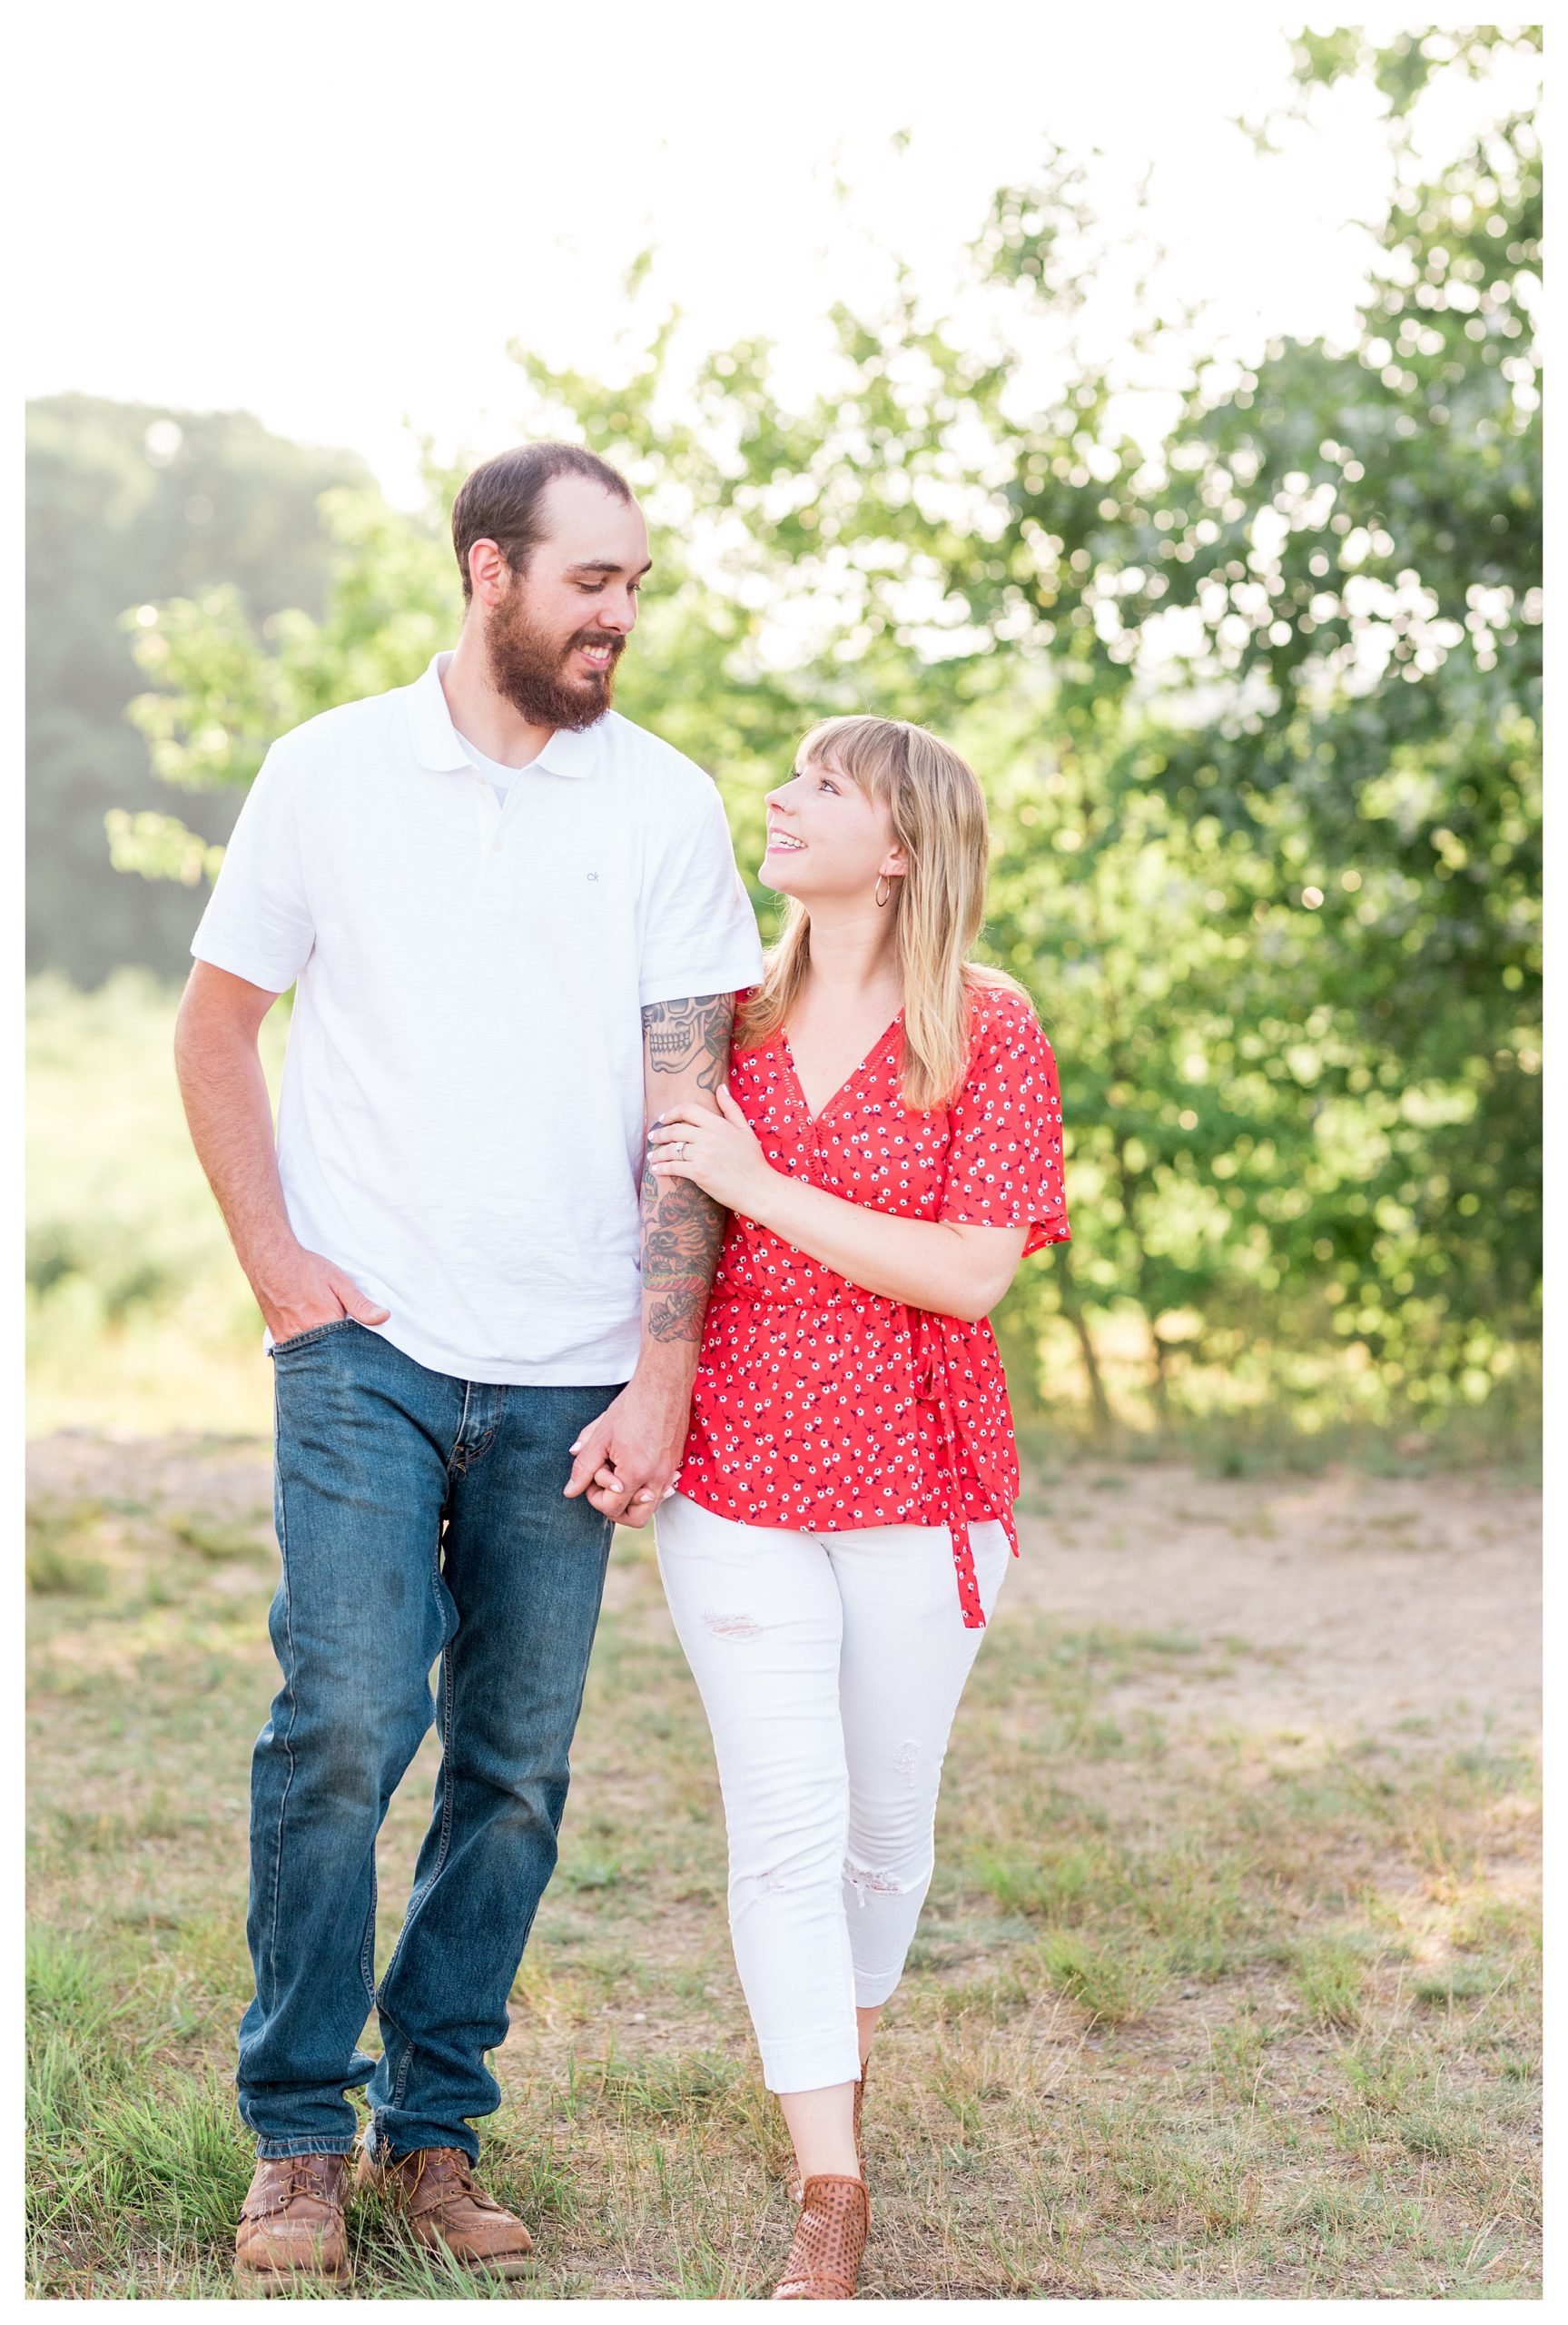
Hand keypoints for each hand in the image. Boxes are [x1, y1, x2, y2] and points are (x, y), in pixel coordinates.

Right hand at [254, 1243, 390, 1343]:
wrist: (271, 1261)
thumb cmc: (308, 1269)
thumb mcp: (340, 1282)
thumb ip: (360, 1304)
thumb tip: (384, 1317)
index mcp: (325, 1323)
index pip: (349, 1347)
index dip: (358, 1347)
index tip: (365, 1345)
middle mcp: (305, 1335)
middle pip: (330, 1355)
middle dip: (341, 1353)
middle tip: (348, 1347)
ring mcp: (289, 1339)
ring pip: (313, 1356)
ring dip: (324, 1354)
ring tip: (331, 1344)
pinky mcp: (278, 1339)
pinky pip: (296, 1353)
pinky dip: (308, 1351)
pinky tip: (315, 1344)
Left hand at [563, 1370, 691, 1526]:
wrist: (664, 1386)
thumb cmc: (631, 1407)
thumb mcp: (600, 1436)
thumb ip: (584, 1466)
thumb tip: (570, 1491)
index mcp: (635, 1473)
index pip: (611, 1508)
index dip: (596, 1497)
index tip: (593, 1477)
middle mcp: (656, 1479)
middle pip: (635, 1519)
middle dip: (615, 1508)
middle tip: (605, 1485)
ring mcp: (669, 1474)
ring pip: (650, 1507)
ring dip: (632, 1499)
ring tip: (620, 1474)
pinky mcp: (675, 1466)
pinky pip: (662, 1492)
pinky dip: (647, 1489)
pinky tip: (636, 1470)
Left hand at [646, 1086, 772, 1213]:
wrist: (758, 1189)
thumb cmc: (753, 1160)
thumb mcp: (745, 1130)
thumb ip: (731, 1108)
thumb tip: (720, 1088)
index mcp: (719, 1125)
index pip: (687, 1110)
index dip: (671, 1113)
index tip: (663, 1119)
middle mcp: (709, 1137)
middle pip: (675, 1130)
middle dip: (659, 1133)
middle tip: (652, 1137)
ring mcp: (703, 1155)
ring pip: (671, 1149)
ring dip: (657, 1152)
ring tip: (652, 1156)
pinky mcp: (698, 1173)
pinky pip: (673, 1167)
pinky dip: (662, 1168)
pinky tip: (657, 1169)